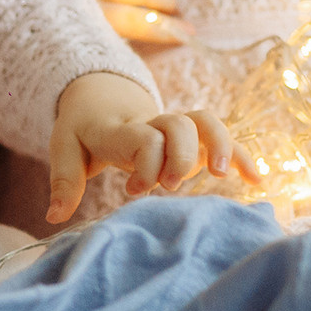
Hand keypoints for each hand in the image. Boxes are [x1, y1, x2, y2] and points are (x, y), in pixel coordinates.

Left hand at [45, 72, 260, 224]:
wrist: (99, 94)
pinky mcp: (191, 138)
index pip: (142, 136)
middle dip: (181, 156)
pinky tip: (256, 179)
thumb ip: (64, 181)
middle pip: (178, 124)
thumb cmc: (82, 128)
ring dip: (219, 145)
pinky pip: (220, 138)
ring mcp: (174, 129)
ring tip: (221, 175)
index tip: (133, 190)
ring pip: (205, 121)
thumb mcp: (65, 149)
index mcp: (119, 127)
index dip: (146, 163)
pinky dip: (240, 153)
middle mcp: (151, 123)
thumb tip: (54, 216)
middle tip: (170, 185)